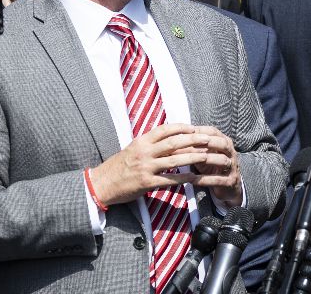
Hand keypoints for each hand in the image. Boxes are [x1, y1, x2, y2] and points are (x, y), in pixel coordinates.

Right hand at [89, 124, 220, 205]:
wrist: (102, 183)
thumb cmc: (119, 166)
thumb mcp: (133, 149)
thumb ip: (149, 143)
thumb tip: (170, 138)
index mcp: (141, 141)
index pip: (164, 129)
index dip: (181, 127)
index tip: (194, 127)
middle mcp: (144, 152)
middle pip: (173, 142)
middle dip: (193, 139)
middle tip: (208, 139)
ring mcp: (145, 167)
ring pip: (174, 160)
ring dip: (192, 158)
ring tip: (206, 156)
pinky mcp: (146, 183)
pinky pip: (169, 180)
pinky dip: (183, 178)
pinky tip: (194, 178)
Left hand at [189, 126, 243, 208]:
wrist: (227, 187)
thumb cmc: (212, 167)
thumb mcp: (204, 154)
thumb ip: (194, 146)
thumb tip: (174, 139)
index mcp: (224, 142)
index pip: (214, 132)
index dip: (201, 131)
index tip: (185, 132)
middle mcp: (231, 153)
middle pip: (223, 144)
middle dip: (208, 142)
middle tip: (192, 143)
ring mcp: (232, 168)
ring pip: (222, 160)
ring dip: (207, 159)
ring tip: (192, 160)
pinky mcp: (230, 182)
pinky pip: (218, 180)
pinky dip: (205, 179)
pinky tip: (193, 180)